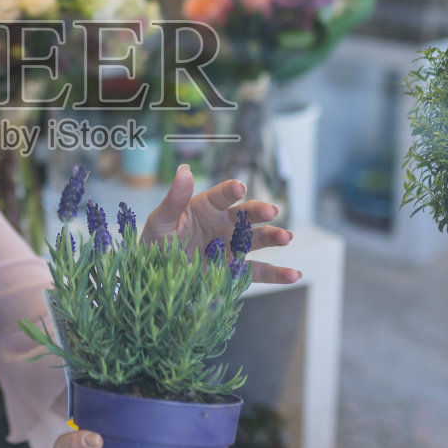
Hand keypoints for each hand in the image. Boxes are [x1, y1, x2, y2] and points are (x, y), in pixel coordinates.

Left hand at [140, 164, 298, 283]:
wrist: (154, 276)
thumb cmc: (155, 243)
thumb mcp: (160, 222)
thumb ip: (173, 199)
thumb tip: (184, 170)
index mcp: (205, 207)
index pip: (222, 196)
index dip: (231, 191)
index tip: (239, 188)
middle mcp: (223, 224)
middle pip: (246, 214)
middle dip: (259, 211)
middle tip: (272, 211)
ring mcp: (231, 247)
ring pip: (257, 239)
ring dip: (274, 237)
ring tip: (287, 237)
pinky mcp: (234, 271)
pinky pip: (258, 272)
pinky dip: (277, 274)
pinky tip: (294, 274)